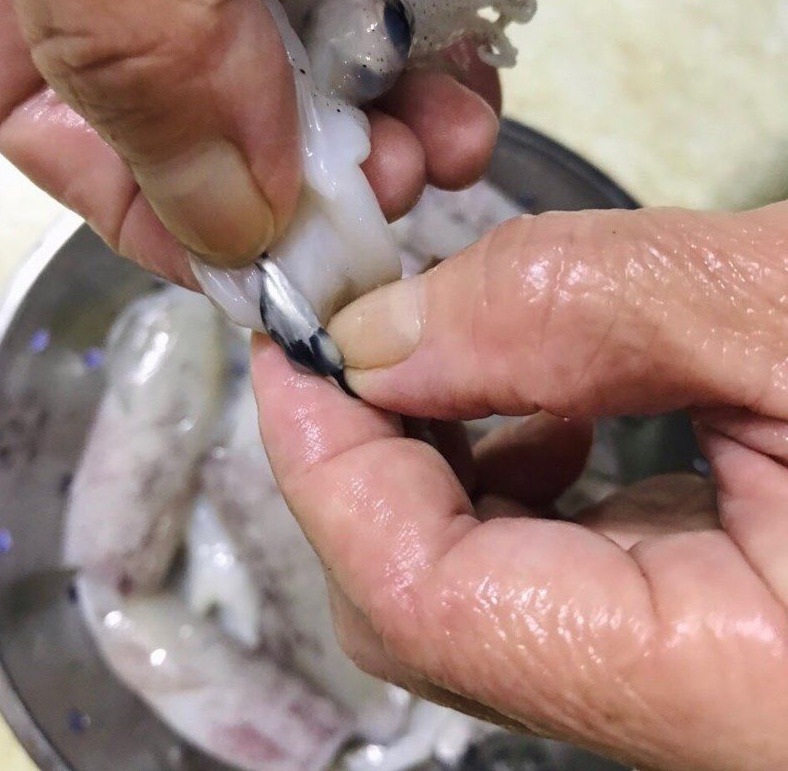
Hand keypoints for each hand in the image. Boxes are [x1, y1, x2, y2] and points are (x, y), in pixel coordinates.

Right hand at [0, 0, 497, 283]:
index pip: (72, 152)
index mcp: (35, 6)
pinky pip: (394, 31)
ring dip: (392, 147)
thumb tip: (233, 227)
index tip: (277, 277)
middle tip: (379, 196)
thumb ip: (150, 72)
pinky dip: (436, 77)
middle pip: (221, 136)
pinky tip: (463, 100)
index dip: (177, 231)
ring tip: (438, 153)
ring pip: (322, 93)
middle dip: (310, 191)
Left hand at [251, 201, 787, 770]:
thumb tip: (380, 336)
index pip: (426, 602)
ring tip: (454, 365)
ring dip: (428, 469)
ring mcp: (686, 675)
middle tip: (358, 344)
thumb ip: (569, 313)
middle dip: (366, 463)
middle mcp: (697, 717)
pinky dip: (500, 480)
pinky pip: (537, 571)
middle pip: (427, 610)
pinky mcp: (691, 624)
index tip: (294, 354)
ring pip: (469, 594)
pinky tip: (542, 412)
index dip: (328, 467)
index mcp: (735, 686)